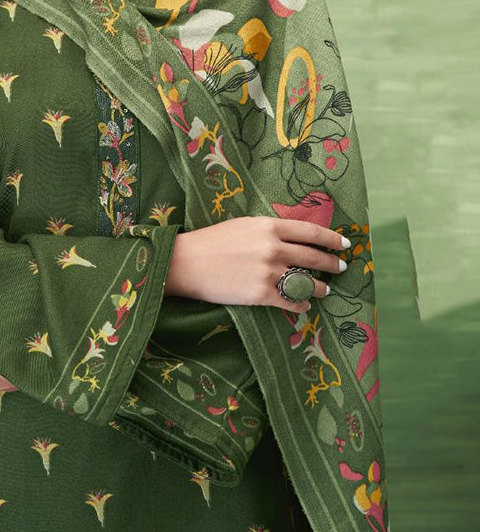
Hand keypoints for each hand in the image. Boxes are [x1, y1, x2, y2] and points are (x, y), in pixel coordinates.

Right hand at [166, 216, 348, 312]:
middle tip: (341, 267)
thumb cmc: (212, 241)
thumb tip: (292, 238)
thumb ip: (269, 230)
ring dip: (319, 287)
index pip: (311, 231)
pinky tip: (303, 306)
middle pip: (314, 257)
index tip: (344, 244)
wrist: (187, 262)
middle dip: (331, 263)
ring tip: (325, 290)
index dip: (332, 238)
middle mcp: (274, 248)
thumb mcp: (244, 225)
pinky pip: (291, 302)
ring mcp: (269, 272)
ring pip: (306, 282)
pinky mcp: (261, 294)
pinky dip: (300, 305)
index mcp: (269, 226)